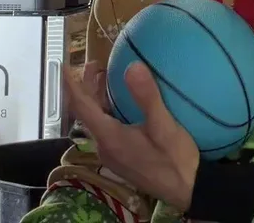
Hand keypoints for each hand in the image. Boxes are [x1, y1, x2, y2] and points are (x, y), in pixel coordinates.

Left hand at [65, 62, 199, 210]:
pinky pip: (105, 127)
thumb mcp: (164, 127)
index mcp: (109, 137)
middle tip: (95, 64)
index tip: (65, 66)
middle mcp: (105, 146)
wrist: (187, 190)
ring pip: (96, 120)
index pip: (82, 107)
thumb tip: (132, 66)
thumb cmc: (175, 160)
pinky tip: (119, 102)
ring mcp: (112, 153)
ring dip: (97, 98)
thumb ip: (147, 97)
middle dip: (86, 87)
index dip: (72, 85)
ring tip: (104, 77)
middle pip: (87, 113)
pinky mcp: (121, 156)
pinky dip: (106, 109)